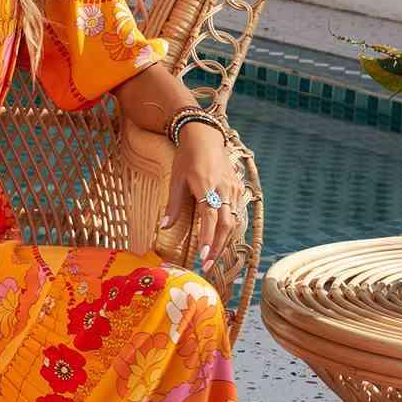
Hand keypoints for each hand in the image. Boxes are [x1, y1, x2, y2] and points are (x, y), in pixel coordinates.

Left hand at [161, 120, 245, 273]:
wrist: (205, 136)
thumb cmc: (187, 157)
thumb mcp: (176, 180)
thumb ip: (173, 205)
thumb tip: (164, 228)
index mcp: (207, 187)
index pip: (211, 218)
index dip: (208, 238)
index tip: (204, 256)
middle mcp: (224, 189)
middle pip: (226, 225)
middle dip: (218, 247)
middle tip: (207, 266)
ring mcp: (233, 189)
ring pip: (234, 221)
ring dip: (224, 241)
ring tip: (212, 258)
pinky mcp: (237, 188)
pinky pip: (237, 212)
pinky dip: (230, 228)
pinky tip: (221, 240)